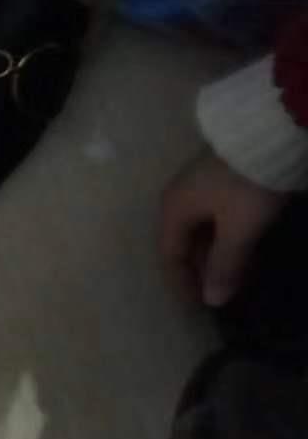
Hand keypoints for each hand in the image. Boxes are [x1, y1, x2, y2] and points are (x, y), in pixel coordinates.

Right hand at [158, 148, 289, 306]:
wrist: (270, 132)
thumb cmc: (247, 186)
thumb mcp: (239, 229)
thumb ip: (225, 266)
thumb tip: (213, 301)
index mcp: (173, 210)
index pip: (170, 255)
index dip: (184, 283)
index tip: (201, 306)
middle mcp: (178, 197)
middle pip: (183, 242)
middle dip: (201, 269)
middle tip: (222, 290)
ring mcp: (197, 184)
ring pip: (200, 228)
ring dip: (214, 253)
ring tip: (236, 272)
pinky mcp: (218, 175)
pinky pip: (213, 214)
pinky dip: (223, 235)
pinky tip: (241, 244)